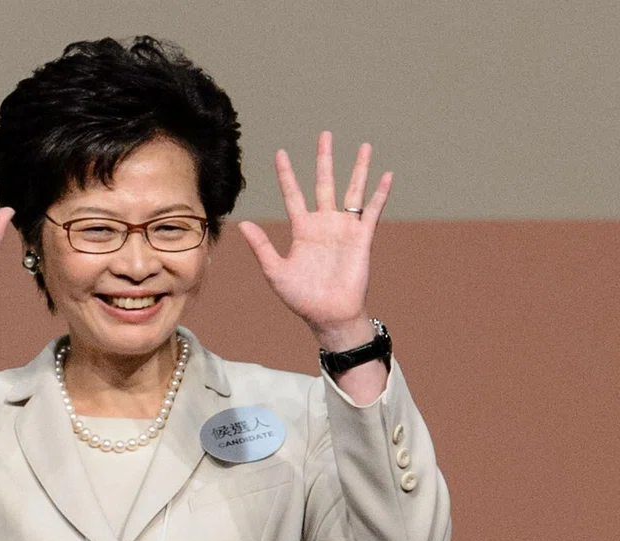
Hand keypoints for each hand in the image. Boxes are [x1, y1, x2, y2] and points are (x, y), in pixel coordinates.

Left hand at [239, 131, 391, 348]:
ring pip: (352, 191)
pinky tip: (387, 176)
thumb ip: (261, 247)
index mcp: (302, 229)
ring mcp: (344, 229)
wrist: (328, 315)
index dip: (286, 174)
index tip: (280, 152)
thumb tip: (244, 224)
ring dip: (358, 169)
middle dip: (324, 159)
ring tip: (364, 146)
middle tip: (325, 135)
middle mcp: (324, 223)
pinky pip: (372, 211)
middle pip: (323, 183)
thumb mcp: (275, 271)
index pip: (292, 194)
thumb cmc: (301, 297)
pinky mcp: (362, 238)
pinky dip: (380, 193)